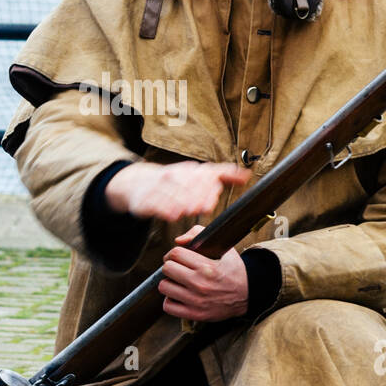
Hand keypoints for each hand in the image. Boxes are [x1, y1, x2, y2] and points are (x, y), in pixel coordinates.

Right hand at [104, 160, 249, 221]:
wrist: (138, 183)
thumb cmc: (174, 181)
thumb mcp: (198, 174)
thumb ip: (223, 174)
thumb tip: (247, 175)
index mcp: (189, 171)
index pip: (203, 176)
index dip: (209, 188)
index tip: (213, 200)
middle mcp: (174, 176)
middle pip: (188, 185)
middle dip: (197, 195)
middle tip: (204, 206)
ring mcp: (159, 187)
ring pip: (172, 194)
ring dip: (182, 201)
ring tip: (189, 209)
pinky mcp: (146, 200)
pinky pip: (156, 204)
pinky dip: (164, 209)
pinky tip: (172, 215)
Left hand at [159, 224, 248, 321]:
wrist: (249, 295)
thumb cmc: (234, 270)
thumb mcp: (224, 248)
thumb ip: (200, 235)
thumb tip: (178, 240)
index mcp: (207, 267)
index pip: (176, 254)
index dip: (173, 253)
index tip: (176, 256)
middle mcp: (200, 284)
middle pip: (167, 269)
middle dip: (171, 266)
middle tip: (177, 268)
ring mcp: (196, 301)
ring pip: (164, 287)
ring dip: (169, 283)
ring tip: (179, 282)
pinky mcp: (195, 314)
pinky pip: (168, 307)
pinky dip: (171, 300)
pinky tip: (179, 296)